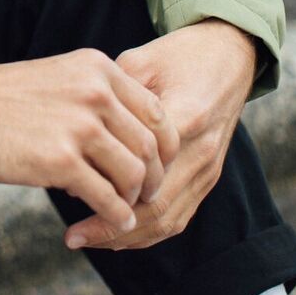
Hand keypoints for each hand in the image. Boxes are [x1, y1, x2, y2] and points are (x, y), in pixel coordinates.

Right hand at [0, 48, 178, 231]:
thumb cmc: (4, 98)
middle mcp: (95, 93)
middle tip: (145, 192)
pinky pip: (108, 198)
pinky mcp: (62, 162)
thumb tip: (130, 133)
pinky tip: (112, 219)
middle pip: (150, 145)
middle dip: (153, 176)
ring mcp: (80, 127)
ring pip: (133, 174)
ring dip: (134, 198)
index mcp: (98, 69)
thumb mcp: (61, 77)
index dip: (165, 144)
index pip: (156, 110)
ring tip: (124, 207)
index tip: (160, 164)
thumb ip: (97, 95)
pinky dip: (116, 215)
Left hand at [63, 20, 257, 252]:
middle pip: (156, 205)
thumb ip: (113, 100)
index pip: (141, 164)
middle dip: (112, 226)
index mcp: (185, 115)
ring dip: (127, 236)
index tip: (66, 186)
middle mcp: (202, 150)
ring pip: (169, 219)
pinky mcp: (209, 177)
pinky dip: (147, 231)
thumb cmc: (178, 55)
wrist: (228, 56)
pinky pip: (179, 216)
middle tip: (72, 235)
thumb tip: (78, 142)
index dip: (103, 181)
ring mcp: (209, 169)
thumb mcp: (140, 62)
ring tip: (87, 239)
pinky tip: (115, 234)